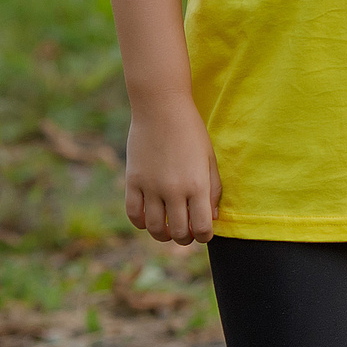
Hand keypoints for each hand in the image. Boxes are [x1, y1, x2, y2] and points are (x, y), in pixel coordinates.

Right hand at [125, 102, 221, 245]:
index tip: (204, 233)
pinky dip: (141, 223)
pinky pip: (134, 214)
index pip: (202, 228)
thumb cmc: (191, 131)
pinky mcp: (133, 181)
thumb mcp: (209, 159)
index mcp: (197, 185)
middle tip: (186, 232)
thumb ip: (213, 190)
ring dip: (163, 235)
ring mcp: (151, 187)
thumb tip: (212, 218)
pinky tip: (148, 218)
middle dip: (185, 238)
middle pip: (178, 233)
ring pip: (154, 229)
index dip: (205, 236)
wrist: (161, 108)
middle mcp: (174, 190)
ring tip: (167, 229)